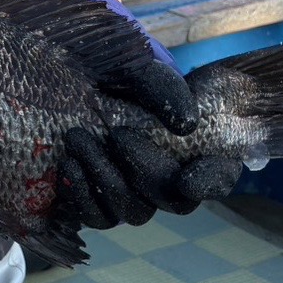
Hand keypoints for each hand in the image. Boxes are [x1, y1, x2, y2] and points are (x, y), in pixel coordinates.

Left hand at [57, 61, 242, 227]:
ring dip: (107, 178)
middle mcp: (167, 176)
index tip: (187, 178)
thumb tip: (185, 123)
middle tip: (117, 134)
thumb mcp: (136, 64)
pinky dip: (83, 194)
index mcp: (192, 142)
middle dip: (146, 170)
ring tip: (79, 139)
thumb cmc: (113, 67)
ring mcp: (134, 192)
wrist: (64, 71)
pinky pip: (98, 217)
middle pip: (176, 202)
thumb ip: (162, 86)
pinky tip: (69, 163)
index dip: (210, 181)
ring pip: (135, 212)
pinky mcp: (100, 202)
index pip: (218, 174)